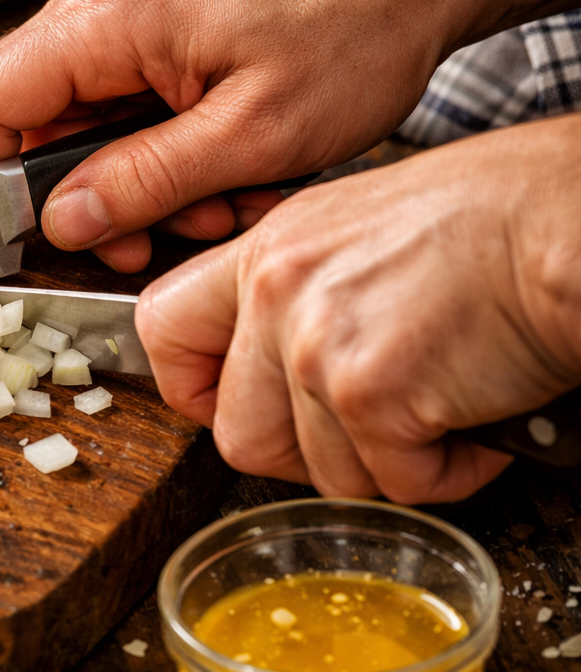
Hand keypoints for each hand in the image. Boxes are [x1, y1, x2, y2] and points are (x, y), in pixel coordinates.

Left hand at [137, 116, 580, 502]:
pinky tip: (477, 417)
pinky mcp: (371, 393)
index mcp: (266, 250)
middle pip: (237, 433)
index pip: (161, 328)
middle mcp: (276, 293)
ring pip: (321, 472)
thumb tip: (272, 365)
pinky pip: (396, 483)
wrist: (564, 220)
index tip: (232, 403)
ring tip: (441, 406)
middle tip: (370, 428)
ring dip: (389, 462)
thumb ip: (299, 290)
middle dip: (307, 455)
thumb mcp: (355, 230)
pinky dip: (448, 470)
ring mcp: (316, 345)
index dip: (191, 387)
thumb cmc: (492, 217)